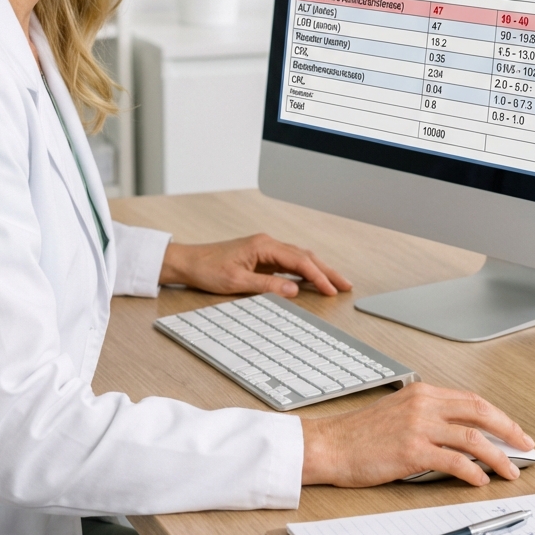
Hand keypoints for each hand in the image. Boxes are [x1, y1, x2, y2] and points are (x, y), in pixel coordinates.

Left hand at [159, 233, 351, 297]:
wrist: (188, 262)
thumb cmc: (207, 269)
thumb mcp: (236, 282)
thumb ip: (266, 286)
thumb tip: (294, 290)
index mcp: (263, 246)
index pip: (300, 260)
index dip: (318, 276)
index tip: (332, 290)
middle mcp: (267, 244)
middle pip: (304, 256)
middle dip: (326, 271)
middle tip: (345, 285)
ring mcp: (264, 250)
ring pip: (299, 258)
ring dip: (317, 270)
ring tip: (335, 283)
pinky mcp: (260, 257)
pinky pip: (288, 263)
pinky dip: (303, 271)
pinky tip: (311, 280)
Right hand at [301, 382, 534, 486]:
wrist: (330, 445)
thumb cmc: (359, 435)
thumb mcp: (397, 413)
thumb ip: (427, 417)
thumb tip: (460, 435)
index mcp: (421, 392)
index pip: (471, 400)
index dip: (498, 416)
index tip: (514, 432)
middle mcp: (423, 404)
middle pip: (480, 412)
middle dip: (509, 430)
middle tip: (525, 447)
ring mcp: (418, 426)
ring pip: (472, 437)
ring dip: (498, 456)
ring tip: (511, 472)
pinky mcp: (411, 450)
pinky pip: (454, 461)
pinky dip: (473, 471)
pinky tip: (480, 481)